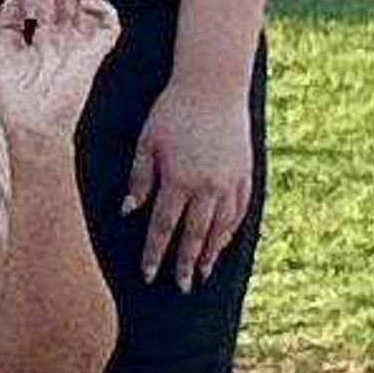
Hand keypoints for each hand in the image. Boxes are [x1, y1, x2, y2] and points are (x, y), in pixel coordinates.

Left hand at [0, 0, 120, 150]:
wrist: (28, 126)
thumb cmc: (14, 98)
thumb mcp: (1, 53)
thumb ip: (6, 25)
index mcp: (44, 37)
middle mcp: (64, 37)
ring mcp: (80, 44)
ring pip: (89, 2)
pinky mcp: (94, 55)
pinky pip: (109, 27)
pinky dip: (102, 9)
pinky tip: (83, 0)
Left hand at [125, 69, 255, 291]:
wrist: (213, 85)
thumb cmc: (172, 111)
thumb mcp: (145, 142)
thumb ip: (139, 179)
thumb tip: (128, 212)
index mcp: (178, 181)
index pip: (163, 228)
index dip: (155, 254)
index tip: (149, 275)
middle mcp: (206, 187)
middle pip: (194, 235)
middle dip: (186, 264)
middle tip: (182, 287)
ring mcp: (230, 181)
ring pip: (221, 227)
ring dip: (212, 252)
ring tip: (204, 272)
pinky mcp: (246, 172)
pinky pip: (240, 210)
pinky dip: (231, 229)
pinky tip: (224, 241)